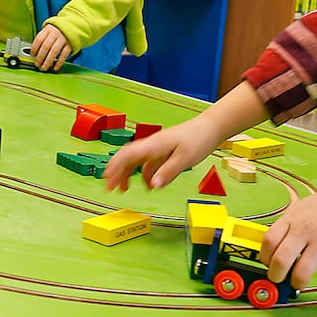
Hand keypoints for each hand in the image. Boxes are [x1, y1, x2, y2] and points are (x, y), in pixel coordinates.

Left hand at [30, 24, 72, 70]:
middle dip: (40, 57)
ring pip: (54, 51)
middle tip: (37, 64)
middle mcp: (55, 33)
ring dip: (48, 61)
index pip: (39, 39)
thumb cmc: (56, 31)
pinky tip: (55, 67)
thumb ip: (42, 40)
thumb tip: (35, 54)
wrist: (71, 26)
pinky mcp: (70, 45)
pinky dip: (59, 62)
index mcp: (48, 30)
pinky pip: (64, 55)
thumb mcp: (48, 31)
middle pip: (45, 46)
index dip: (34, 48)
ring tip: (44, 67)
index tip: (32, 55)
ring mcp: (63, 39)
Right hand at [103, 114, 219, 190]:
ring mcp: (157, 148)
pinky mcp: (163, 151)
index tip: (107, 179)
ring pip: (136, 160)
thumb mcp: (184, 159)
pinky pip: (148, 163)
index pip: (128, 155)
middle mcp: (152, 145)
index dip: (115, 167)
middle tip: (108, 187)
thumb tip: (153, 186)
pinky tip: (148, 184)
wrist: (210, 128)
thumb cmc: (198, 139)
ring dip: (127, 173)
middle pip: (127, 157)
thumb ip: (168, 172)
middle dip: (115, 171)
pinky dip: (144, 174)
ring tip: (123, 188)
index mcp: (154, 145)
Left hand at [258, 179, 316, 289]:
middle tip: (280, 279)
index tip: (269, 263)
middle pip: (280, 261)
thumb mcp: (301, 208)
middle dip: (275, 276)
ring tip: (300, 281)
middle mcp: (304, 230)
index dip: (265, 257)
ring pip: (301, 274)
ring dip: (297, 283)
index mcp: (292, 219)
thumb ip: (288, 226)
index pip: (268, 242)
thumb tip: (274, 249)